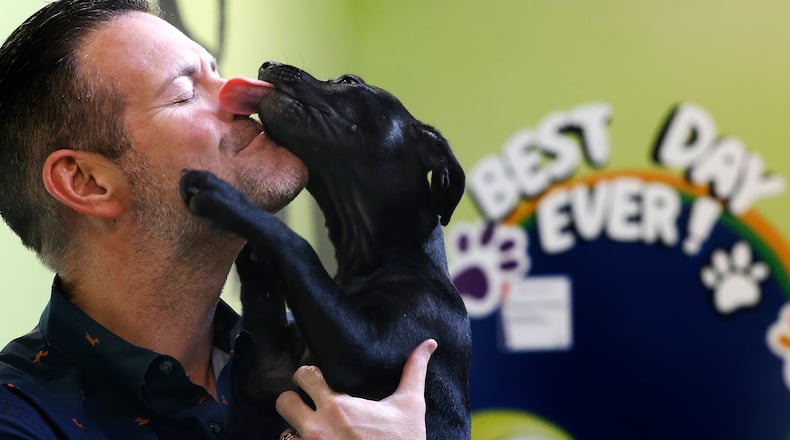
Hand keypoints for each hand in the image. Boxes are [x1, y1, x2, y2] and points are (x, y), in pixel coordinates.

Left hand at [275, 339, 436, 439]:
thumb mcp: (410, 406)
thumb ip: (414, 371)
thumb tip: (428, 344)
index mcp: (338, 407)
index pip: (303, 376)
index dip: (309, 375)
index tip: (319, 379)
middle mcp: (318, 429)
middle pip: (284, 402)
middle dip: (294, 401)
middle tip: (309, 403)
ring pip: (284, 432)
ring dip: (296, 429)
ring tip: (315, 428)